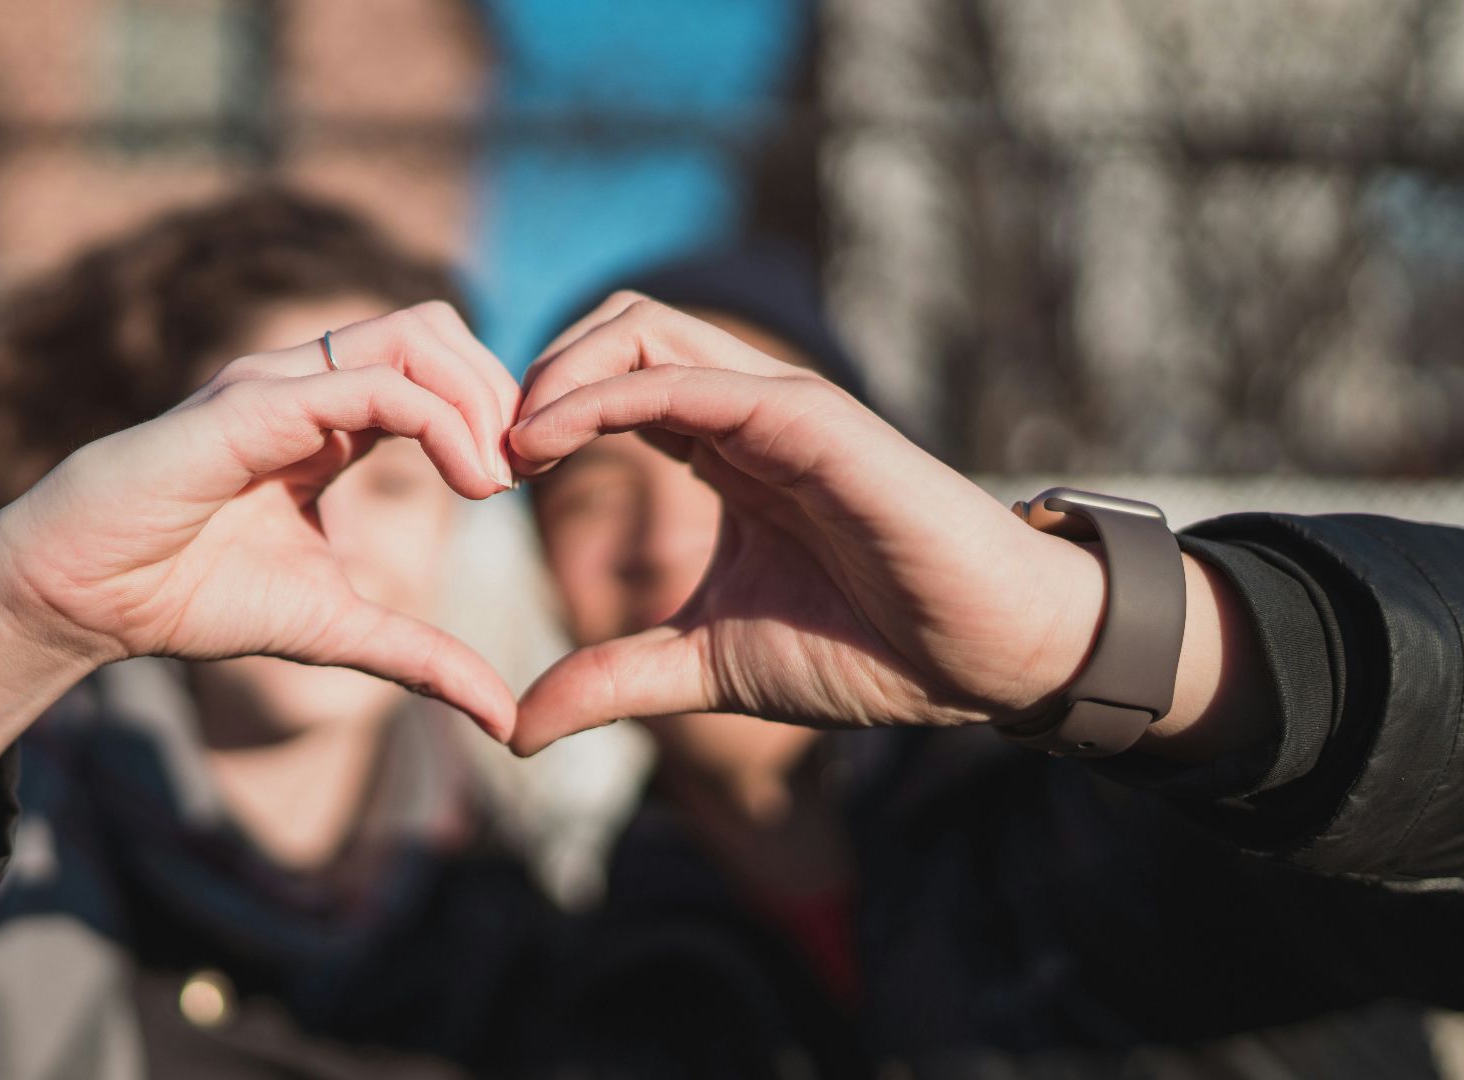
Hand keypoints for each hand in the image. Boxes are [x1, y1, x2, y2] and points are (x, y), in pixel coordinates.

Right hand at [0, 301, 521, 737]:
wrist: (82, 599)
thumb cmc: (189, 597)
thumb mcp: (335, 630)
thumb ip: (421, 658)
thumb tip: (505, 720)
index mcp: (329, 419)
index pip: (437, 368)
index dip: (496, 411)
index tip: (531, 481)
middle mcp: (307, 384)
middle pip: (438, 328)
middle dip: (501, 390)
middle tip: (528, 470)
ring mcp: (277, 384)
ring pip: (414, 335)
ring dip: (478, 397)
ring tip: (498, 477)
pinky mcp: (251, 406)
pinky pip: (370, 384)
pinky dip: (439, 420)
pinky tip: (468, 482)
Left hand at [505, 294, 1110, 754]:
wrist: (980, 657)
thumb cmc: (868, 649)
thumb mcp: (706, 665)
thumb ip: (613, 679)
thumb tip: (515, 727)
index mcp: (723, 448)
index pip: (611, 381)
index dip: (538, 412)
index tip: (484, 479)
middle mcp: (744, 410)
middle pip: (618, 326)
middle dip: (536, 372)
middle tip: (485, 453)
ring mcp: (776, 404)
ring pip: (643, 326)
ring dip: (556, 370)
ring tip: (508, 446)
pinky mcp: (806, 418)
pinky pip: (684, 379)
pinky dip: (602, 395)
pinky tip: (547, 443)